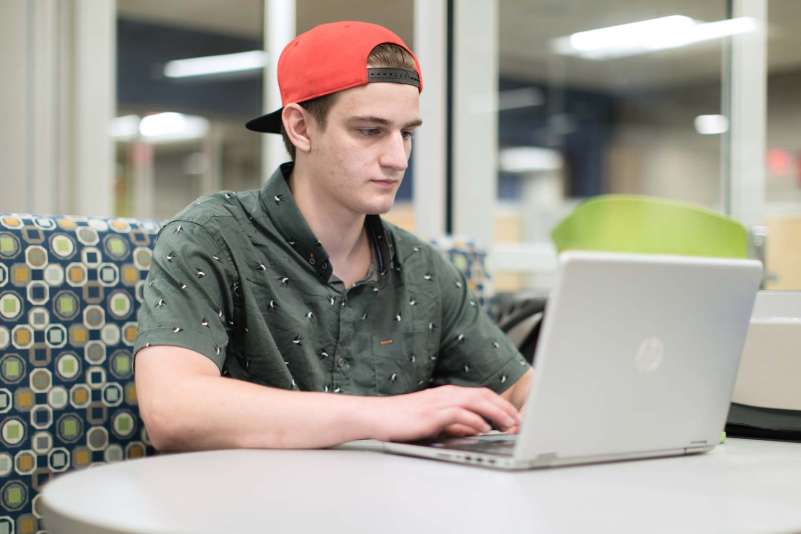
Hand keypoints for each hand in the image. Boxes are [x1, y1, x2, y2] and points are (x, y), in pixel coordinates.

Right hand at [367, 385, 520, 442]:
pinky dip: (473, 421)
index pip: (482, 395)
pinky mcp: (431, 413)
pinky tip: (483, 429)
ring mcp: (439, 402)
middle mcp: (446, 394)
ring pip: (476, 402)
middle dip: (505, 409)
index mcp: (448, 394)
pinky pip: (458, 414)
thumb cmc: (401, 419)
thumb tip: (475, 430)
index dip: (502, 405)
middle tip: (520, 423)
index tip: (516, 418)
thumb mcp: (434, 422)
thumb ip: (455, 424)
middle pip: (484, 395)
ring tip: (509, 426)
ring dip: (495, 414)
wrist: (375, 416)